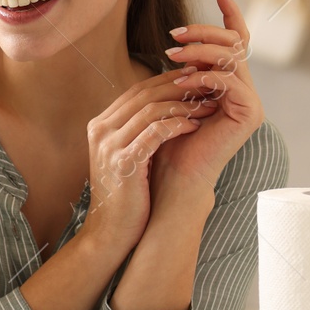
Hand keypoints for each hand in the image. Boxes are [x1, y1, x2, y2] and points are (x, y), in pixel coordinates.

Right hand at [81, 67, 219, 257]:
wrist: (110, 231)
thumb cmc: (125, 194)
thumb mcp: (127, 155)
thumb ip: (137, 130)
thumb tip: (167, 107)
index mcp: (101, 125)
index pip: (137, 90)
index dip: (168, 80)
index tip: (195, 78)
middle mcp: (101, 130)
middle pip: (144, 94)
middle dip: (179, 86)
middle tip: (208, 84)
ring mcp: (109, 146)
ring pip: (151, 110)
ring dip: (184, 105)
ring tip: (208, 105)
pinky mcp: (124, 162)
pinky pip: (155, 133)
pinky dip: (178, 125)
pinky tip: (196, 126)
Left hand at [152, 0, 264, 192]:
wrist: (172, 176)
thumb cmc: (167, 138)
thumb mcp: (174, 95)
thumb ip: (185, 70)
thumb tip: (179, 42)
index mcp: (230, 82)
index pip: (237, 40)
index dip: (231, 13)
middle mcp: (245, 89)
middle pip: (236, 42)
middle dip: (204, 32)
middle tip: (174, 36)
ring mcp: (250, 102)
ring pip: (233, 58)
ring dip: (201, 51)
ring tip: (172, 56)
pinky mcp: (249, 115)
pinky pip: (230, 82)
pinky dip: (205, 77)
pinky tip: (183, 81)